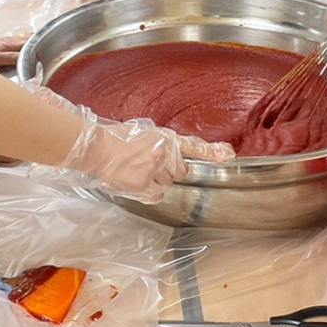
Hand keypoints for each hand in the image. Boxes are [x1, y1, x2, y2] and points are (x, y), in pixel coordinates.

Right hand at [60, 107, 234, 203]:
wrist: (99, 149)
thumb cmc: (118, 138)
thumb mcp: (146, 132)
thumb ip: (162, 143)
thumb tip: (171, 154)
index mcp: (165, 137)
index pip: (193, 145)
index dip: (212, 151)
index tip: (228, 154)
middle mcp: (164, 154)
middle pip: (180, 170)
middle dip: (170, 169)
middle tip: (150, 163)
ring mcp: (155, 171)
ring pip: (168, 183)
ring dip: (158, 179)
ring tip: (139, 170)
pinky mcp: (145, 185)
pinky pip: (158, 193)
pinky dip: (150, 190)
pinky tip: (139, 181)